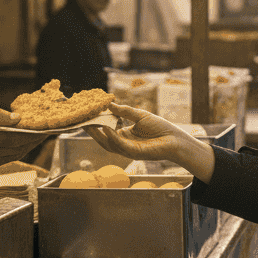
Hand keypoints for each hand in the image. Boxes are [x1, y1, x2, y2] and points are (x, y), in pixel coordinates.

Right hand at [0, 109, 49, 169]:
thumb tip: (19, 118)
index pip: (16, 139)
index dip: (33, 134)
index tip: (45, 128)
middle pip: (20, 148)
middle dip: (36, 140)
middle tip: (49, 131)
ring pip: (18, 155)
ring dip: (30, 146)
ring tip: (41, 135)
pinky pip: (11, 157)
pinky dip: (21, 149)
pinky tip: (27, 141)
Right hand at [83, 103, 213, 181]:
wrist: (176, 140)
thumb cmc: (161, 128)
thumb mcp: (140, 116)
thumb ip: (124, 111)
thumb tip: (109, 104)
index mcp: (125, 135)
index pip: (106, 130)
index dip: (96, 124)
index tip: (87, 114)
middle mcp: (124, 143)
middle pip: (103, 139)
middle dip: (92, 131)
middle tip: (82, 121)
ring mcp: (128, 149)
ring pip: (108, 144)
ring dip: (98, 134)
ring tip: (89, 124)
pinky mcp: (134, 153)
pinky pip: (119, 145)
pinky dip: (111, 137)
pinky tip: (105, 128)